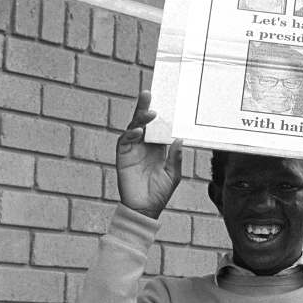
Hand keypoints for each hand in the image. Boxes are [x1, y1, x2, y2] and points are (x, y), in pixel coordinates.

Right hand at [116, 91, 181, 218]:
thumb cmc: (159, 193)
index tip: (166, 100)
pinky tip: (138, 132)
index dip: (161, 115)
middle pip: (144, 122)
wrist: (145, 209)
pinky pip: (124, 141)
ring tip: (150, 113)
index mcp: (158, 148)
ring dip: (139, 119)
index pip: (158, 127)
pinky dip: (130, 135)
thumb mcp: (173, 175)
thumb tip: (179, 139)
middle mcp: (144, 146)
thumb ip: (175, 157)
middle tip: (148, 93)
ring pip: (134, 128)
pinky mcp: (123, 156)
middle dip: (145, 107)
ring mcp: (133, 150)